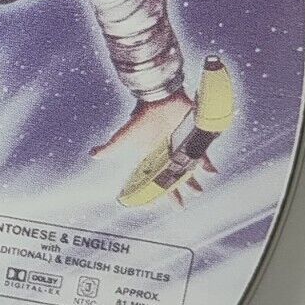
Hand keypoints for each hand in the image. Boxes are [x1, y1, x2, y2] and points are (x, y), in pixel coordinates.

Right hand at [91, 92, 218, 206]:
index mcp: (152, 155)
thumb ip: (111, 146)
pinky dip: (206, 163)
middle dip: (176, 191)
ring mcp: (180, 145)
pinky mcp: (192, 137)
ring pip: (187, 168)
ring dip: (192, 181)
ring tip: (199, 191)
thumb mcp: (126, 135)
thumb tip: (93, 154)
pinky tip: (212, 171)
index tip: (153, 205)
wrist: (160, 99)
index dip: (156, 191)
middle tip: (182, 206)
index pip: (154, 178)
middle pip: (172, 176)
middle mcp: (166, 152)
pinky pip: (201, 153)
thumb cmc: (143, 118)